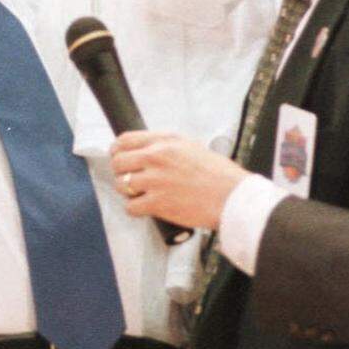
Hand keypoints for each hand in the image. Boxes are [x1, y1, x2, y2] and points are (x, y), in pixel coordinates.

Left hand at [110, 132, 248, 230]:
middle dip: (120, 172)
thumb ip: (165, 145)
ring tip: (142, 194)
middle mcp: (156, 157)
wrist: (231, 197)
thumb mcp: (190, 146)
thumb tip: (145, 149)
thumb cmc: (217, 174)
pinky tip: (146, 207)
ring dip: (128, 191)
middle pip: (118, 162)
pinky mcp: (157, 203)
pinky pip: (130, 206)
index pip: (125, 140)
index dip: (117, 150)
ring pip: (121, 185)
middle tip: (128, 178)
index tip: (117, 156)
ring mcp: (154, 180)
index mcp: (164, 141)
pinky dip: (135, 209)